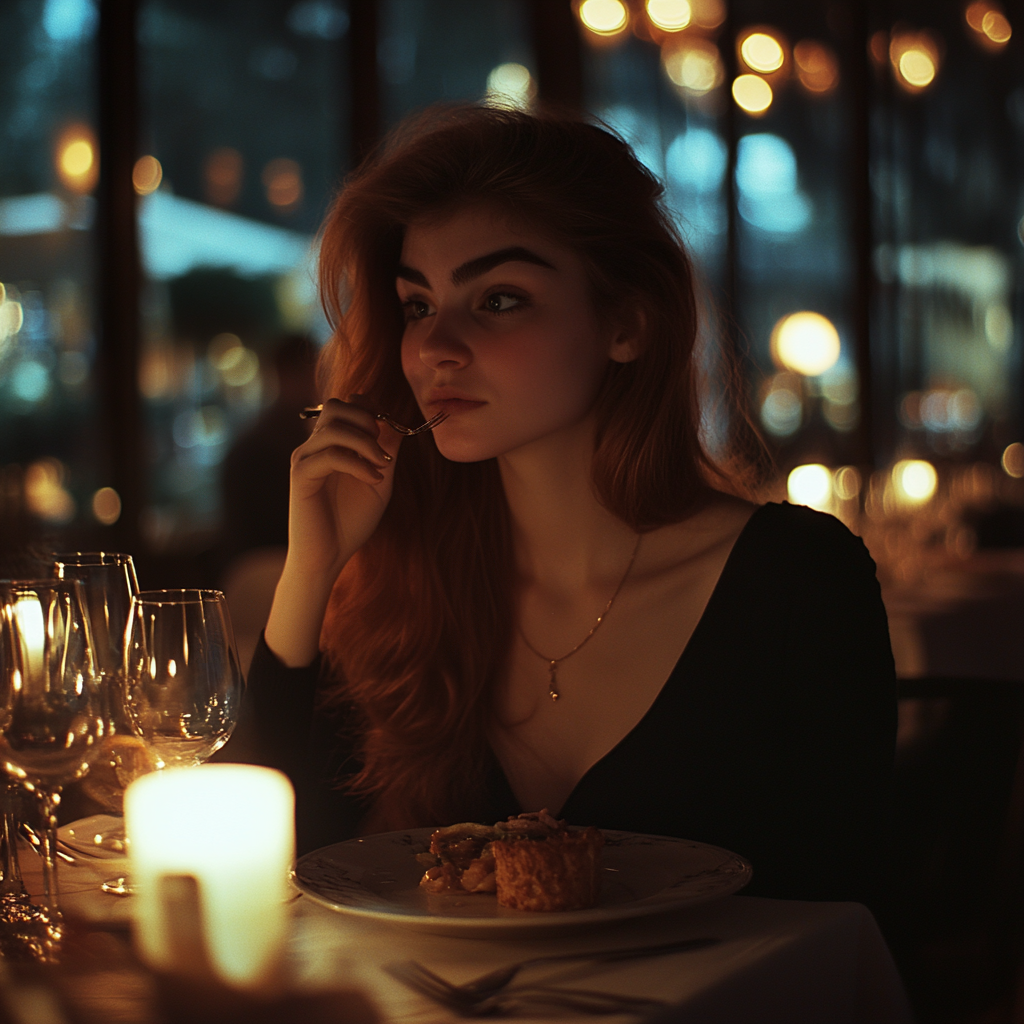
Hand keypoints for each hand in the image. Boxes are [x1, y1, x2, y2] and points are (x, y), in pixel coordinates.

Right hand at [287, 396, 399, 575]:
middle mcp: (314, 446)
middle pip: (336, 406)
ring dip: (366, 442)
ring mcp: (305, 459)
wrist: (327, 557)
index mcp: (331, 444)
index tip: (391, 435)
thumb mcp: (379, 481)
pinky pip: (330, 455)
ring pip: (334, 427)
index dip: (372, 411)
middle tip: (383, 447)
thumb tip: (396, 422)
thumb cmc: (350, 521)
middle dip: (367, 419)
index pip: (347, 405)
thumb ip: (386, 452)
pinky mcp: (301, 476)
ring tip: (382, 465)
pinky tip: (373, 480)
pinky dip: (358, 464)